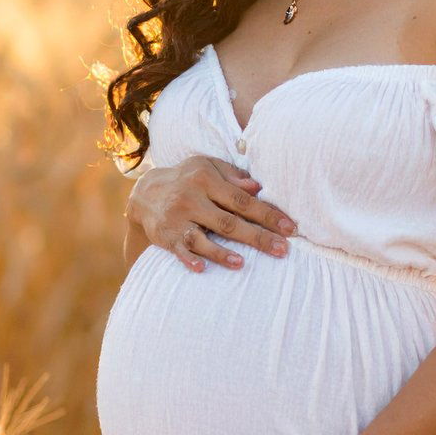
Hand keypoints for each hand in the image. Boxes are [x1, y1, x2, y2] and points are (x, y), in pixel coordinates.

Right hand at [126, 155, 297, 272]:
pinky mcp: (166, 236)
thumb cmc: (188, 179)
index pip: (243, 200)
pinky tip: (201, 268)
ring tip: (241, 263)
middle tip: (281, 250)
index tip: (289, 228)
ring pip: (202, 238)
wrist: (146, 192)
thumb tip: (258, 187)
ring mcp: (178, 218)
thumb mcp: (207, 167)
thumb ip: (233, 175)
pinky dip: (189, 259)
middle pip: (229, 222)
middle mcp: (192, 198)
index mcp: (206, 180)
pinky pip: (179, 250)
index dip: (267, 214)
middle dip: (257, 237)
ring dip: (221, 252)